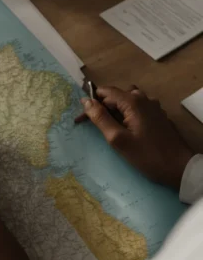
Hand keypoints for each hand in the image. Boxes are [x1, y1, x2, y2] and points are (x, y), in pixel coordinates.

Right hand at [78, 86, 193, 189]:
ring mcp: (153, 106)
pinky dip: (126, 115)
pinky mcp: (158, 115)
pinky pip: (137, 109)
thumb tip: (86, 101)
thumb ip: (100, 118)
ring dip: (114, 111)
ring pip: (126, 102)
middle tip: (92, 126)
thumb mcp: (117, 139)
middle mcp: (143, 98)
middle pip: (115, 96)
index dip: (91, 102)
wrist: (178, 168)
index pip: (105, 91)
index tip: (81, 118)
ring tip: (109, 129)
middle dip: (102, 108)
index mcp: (132, 101)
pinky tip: (125, 130)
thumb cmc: (146, 155)